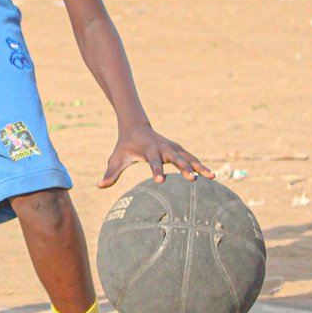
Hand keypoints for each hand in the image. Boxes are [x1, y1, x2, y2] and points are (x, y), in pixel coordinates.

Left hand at [98, 122, 213, 188]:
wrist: (135, 127)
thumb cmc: (125, 147)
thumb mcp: (116, 159)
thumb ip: (110, 173)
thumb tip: (99, 186)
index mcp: (149, 151)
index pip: (153, 162)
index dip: (157, 171)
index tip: (160, 181)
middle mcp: (163, 148)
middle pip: (175, 159)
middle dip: (184, 168)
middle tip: (192, 179)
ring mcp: (173, 148)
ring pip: (188, 157)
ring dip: (199, 166)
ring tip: (212, 177)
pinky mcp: (178, 150)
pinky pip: (191, 158)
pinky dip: (200, 165)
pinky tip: (211, 175)